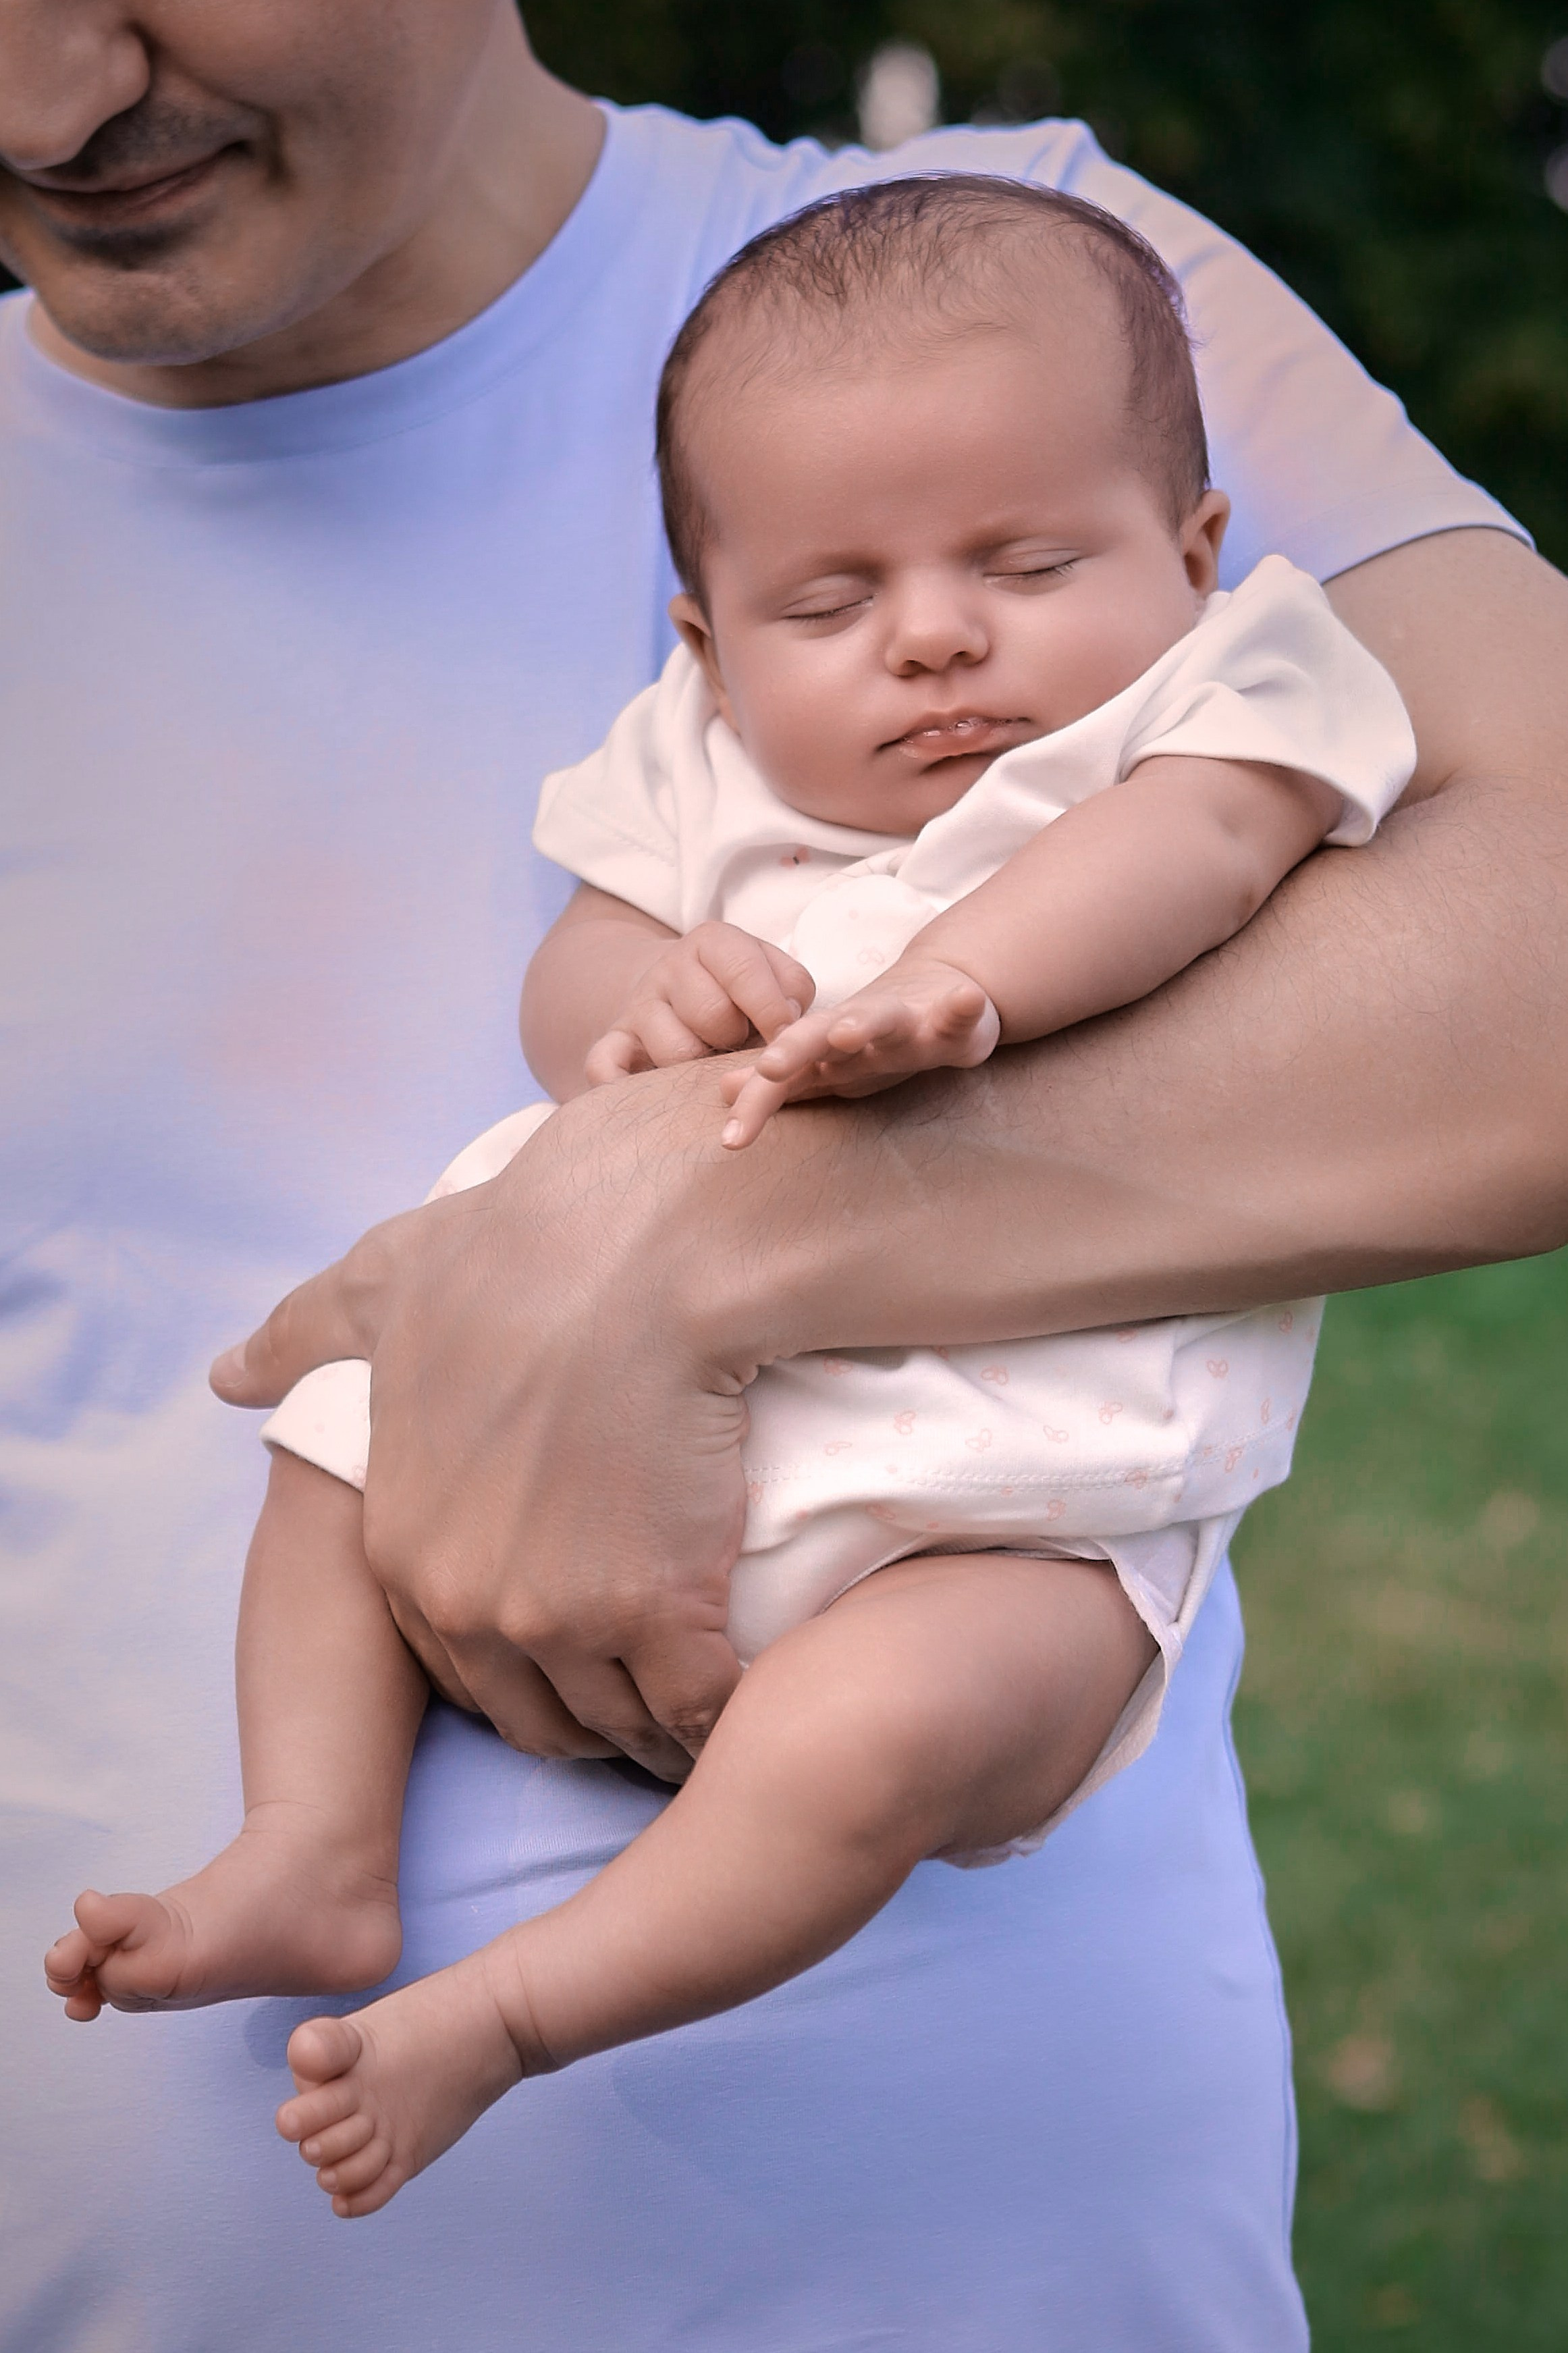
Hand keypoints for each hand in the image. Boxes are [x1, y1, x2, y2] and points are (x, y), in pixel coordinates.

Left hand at [210, 1076, 756, 1779]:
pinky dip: (720, 1714)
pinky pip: (696, 1705)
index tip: (564, 1657)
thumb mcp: (382, 1288)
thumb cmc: (513, 1257)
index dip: (515, 1667)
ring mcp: (564, 1617)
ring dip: (657, 1731)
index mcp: (402, 1544)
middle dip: (587, 1718)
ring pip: (620, 1721)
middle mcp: (470, 1600)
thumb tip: (226, 1374)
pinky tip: (746, 1694)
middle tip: (642, 1701)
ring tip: (699, 1719)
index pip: (455, 1663)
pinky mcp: (662, 1612)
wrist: (634, 1254)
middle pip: (538, 1713)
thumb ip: (305, 1335)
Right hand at [584, 922, 814, 1084]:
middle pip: (712, 1015)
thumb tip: (786, 1028)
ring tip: (709, 1063)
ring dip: (701, 1070)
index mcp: (713, 942)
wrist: (673, 985)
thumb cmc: (739, 990)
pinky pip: (603, 1064)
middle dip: (737, 1039)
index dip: (774, 1012)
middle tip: (741, 1044)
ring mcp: (638, 1006)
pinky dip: (616, 1085)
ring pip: (676, 1052)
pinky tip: (638, 1095)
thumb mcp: (772, 972)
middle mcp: (669, 969)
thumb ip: (791, 990)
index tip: (787, 1037)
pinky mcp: (614, 1042)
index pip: (745, 971)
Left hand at [720, 957, 1000, 1148]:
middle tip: (768, 1067)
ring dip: (863, 1023)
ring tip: (846, 1033)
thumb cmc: (874, 1040)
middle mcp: (859, 1031)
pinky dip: (961, 1007)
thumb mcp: (829, 1063)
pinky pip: (958, 1015)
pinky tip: (967, 998)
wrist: (937, 991)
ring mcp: (905, 1023)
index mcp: (825, 1049)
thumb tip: (722, 1091)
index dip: (756, 1102)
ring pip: (882, 1020)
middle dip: (793, 1050)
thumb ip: (784, 1082)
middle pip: (818, 1036)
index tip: (731, 1139)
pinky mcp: (952, 1022)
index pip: (783, 1075)